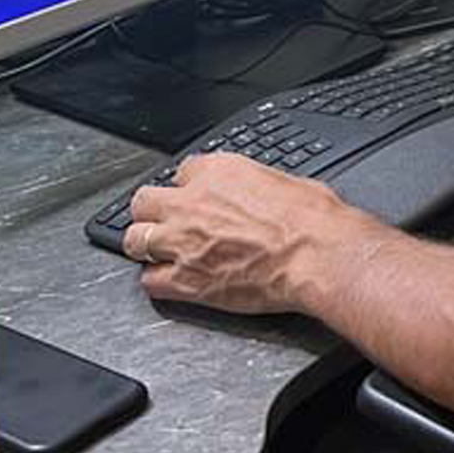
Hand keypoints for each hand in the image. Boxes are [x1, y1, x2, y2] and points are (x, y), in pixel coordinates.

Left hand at [124, 153, 379, 315]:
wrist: (318, 256)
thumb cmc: (314, 220)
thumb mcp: (287, 181)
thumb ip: (254, 184)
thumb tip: (255, 193)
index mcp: (218, 172)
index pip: (183, 171)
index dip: (189, 186)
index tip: (197, 196)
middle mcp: (192, 204)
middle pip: (144, 201)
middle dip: (153, 211)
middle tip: (166, 220)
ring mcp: (183, 243)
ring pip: (135, 239)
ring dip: (147, 244)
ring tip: (160, 250)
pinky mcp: (186, 281)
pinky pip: (149, 280)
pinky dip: (157, 280)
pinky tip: (170, 279)